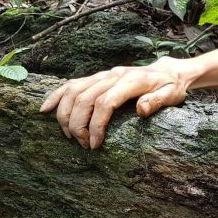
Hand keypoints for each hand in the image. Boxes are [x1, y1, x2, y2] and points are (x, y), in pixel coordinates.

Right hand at [39, 57, 192, 148]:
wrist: (167, 72)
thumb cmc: (170, 87)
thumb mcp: (172, 95)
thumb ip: (158, 101)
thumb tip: (140, 110)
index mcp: (132, 81)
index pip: (105, 102)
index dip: (96, 124)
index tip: (94, 144)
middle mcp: (113, 75)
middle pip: (85, 98)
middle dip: (79, 124)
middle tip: (83, 145)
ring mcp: (102, 75)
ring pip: (73, 91)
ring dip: (66, 115)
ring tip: (69, 136)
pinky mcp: (96, 77)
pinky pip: (70, 84)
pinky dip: (56, 96)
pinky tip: (44, 109)